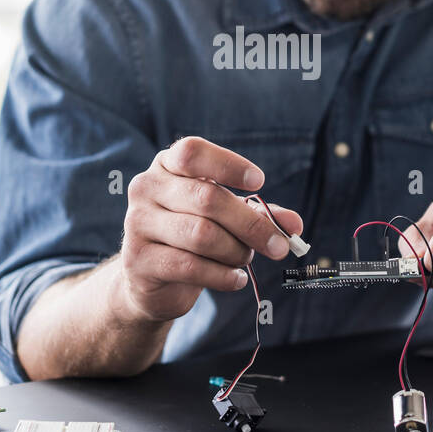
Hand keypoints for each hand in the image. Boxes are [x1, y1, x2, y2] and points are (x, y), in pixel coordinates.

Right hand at [115, 136, 302, 322]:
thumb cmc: (193, 234)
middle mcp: (146, 188)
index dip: (227, 165)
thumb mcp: (225, 217)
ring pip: (201, 235)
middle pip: (206, 198)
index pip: (192, 152)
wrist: (150, 278)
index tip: (259, 182)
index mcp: (166, 165)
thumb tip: (295, 225)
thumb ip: (258, 214)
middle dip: (250, 224)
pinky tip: (236, 279)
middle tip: (280, 246)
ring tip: (245, 259)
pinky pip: (190, 266)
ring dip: (236, 252)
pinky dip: (223, 276)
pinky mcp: (138, 259)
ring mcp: (137, 223)